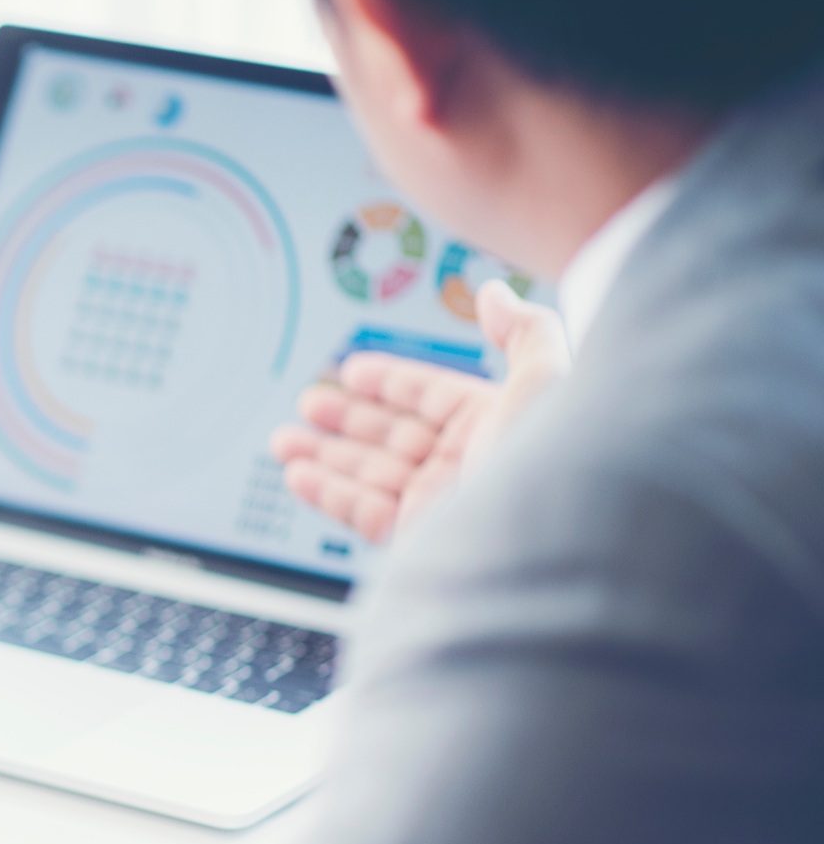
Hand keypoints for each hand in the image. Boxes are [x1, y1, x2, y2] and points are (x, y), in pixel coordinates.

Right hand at [268, 280, 570, 541]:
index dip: (392, 381)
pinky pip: (363, 512)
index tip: (354, 371)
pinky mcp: (417, 539)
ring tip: (285, 441)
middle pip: (394, 435)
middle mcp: (467, 465)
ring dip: (323, 455)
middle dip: (346, 419)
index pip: (433, 397)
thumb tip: (494, 294)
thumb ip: (525, 331)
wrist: (550, 550)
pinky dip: (326, 494)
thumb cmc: (558, 467)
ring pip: (370, 474)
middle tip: (309, 404)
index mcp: (496, 424)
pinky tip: (298, 475)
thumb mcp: (548, 381)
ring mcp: (440, 503)